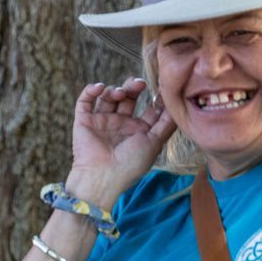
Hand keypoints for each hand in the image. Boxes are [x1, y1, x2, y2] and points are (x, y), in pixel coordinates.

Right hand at [67, 78, 175, 204]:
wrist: (102, 176)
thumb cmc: (131, 164)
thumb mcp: (154, 143)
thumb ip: (166, 125)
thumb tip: (176, 106)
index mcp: (138, 131)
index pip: (148, 108)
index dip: (155, 98)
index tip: (161, 89)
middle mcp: (121, 124)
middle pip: (128, 98)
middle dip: (133, 87)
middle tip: (139, 84)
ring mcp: (102, 121)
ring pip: (108, 96)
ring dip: (114, 90)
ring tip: (119, 94)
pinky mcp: (84, 120)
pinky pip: (85, 101)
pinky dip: (91, 90)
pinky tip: (99, 88)